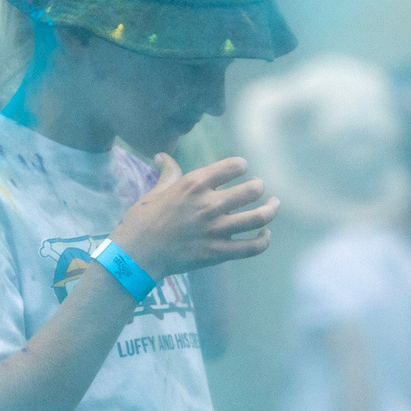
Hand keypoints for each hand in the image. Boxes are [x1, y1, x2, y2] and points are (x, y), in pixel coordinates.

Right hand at [110, 155, 278, 281]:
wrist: (136, 254)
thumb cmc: (142, 220)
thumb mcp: (156, 190)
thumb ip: (168, 172)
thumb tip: (162, 155)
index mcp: (195, 184)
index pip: (233, 166)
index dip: (241, 166)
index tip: (242, 169)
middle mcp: (210, 204)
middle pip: (252, 190)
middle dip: (259, 187)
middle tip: (259, 188)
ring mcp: (217, 230)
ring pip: (259, 217)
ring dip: (271, 210)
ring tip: (274, 205)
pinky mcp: (218, 253)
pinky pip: (252, 247)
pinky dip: (264, 240)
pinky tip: (266, 235)